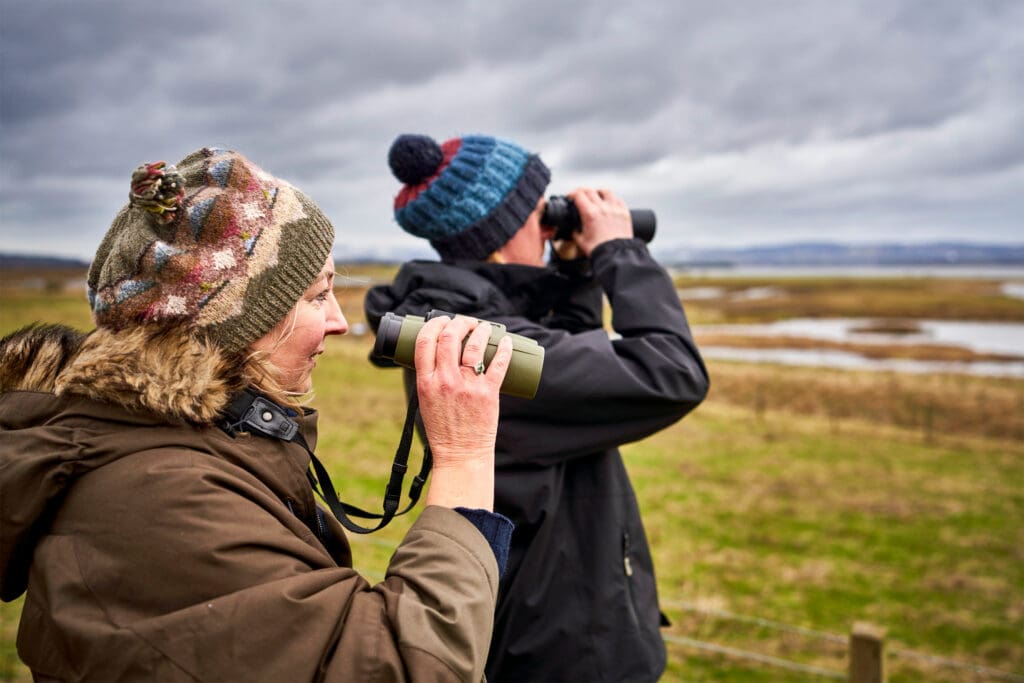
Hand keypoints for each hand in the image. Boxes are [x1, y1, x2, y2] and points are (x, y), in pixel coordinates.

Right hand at [413, 315, 512, 509]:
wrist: (460, 455)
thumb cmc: (442, 429)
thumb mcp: (425, 400)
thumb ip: (430, 378)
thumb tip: (438, 355)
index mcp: (426, 382)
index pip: (424, 341)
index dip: (434, 324)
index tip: (442, 320)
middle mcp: (445, 381)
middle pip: (449, 337)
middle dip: (458, 322)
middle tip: (466, 322)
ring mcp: (467, 387)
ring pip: (474, 346)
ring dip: (480, 330)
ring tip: (484, 327)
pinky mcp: (488, 394)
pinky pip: (498, 365)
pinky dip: (504, 349)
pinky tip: (506, 341)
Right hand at [565, 187, 632, 256]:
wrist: (616, 255)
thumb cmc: (600, 250)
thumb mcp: (580, 240)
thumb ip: (575, 232)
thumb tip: (574, 229)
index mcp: (590, 214)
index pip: (578, 195)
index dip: (572, 194)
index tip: (570, 197)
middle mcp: (603, 208)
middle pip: (590, 191)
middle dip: (582, 191)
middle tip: (580, 195)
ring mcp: (615, 209)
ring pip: (606, 191)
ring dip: (598, 192)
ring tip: (596, 195)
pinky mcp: (625, 213)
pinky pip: (618, 199)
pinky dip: (612, 199)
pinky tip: (610, 203)